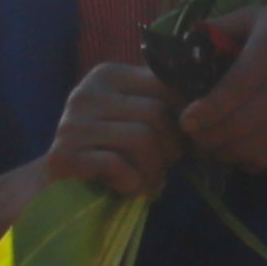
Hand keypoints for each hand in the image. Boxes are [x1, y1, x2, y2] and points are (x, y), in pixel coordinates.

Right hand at [0, 63, 181, 265]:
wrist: (56, 190)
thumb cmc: (111, 155)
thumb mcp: (140, 121)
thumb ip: (166, 106)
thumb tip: (210, 103)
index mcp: (109, 75)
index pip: (168, 85)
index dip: (187, 118)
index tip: (183, 141)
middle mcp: (87, 92)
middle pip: (159, 112)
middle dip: (172, 148)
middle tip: (161, 166)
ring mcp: (72, 123)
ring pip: (143, 139)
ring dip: (155, 170)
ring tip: (146, 181)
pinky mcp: (64, 155)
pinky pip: (120, 166)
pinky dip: (134, 184)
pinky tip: (127, 188)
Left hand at [174, 5, 266, 172]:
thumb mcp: (263, 14)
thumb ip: (221, 27)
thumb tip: (180, 45)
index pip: (241, 83)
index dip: (211, 107)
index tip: (187, 119)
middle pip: (245, 122)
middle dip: (210, 136)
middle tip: (191, 134)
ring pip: (257, 146)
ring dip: (224, 152)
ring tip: (208, 143)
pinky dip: (246, 159)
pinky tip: (234, 148)